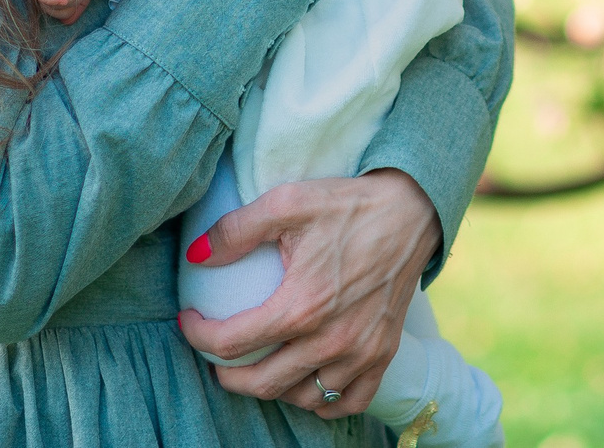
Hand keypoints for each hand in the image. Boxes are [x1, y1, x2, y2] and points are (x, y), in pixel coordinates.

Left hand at [176, 169, 438, 417]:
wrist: (412, 210)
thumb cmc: (349, 205)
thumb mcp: (288, 202)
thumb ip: (236, 230)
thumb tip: (195, 257)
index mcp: (302, 305)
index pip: (231, 343)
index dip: (198, 336)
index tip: (190, 320)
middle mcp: (332, 339)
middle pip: (262, 383)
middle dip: (228, 374)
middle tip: (217, 355)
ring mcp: (361, 352)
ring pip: (302, 397)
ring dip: (272, 388)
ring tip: (259, 365)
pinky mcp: (384, 354)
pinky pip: (348, 402)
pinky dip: (323, 403)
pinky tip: (305, 383)